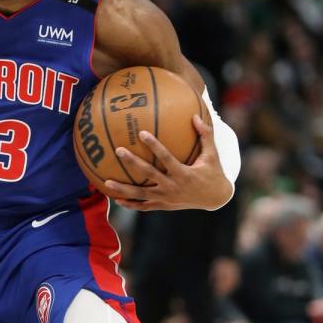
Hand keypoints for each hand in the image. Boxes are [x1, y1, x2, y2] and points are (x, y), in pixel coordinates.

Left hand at [103, 112, 233, 210]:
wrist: (216, 198)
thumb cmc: (213, 172)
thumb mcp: (212, 154)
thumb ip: (205, 135)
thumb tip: (195, 115)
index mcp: (184, 173)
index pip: (166, 158)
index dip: (154, 146)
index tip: (142, 133)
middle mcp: (173, 187)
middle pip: (148, 174)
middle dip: (133, 162)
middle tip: (118, 151)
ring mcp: (167, 198)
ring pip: (141, 194)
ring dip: (123, 189)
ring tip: (106, 182)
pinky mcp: (164, 206)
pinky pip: (144, 206)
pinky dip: (131, 204)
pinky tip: (116, 199)